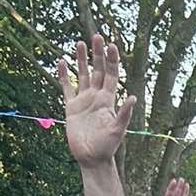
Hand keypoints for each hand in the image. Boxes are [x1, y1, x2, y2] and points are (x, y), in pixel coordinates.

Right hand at [59, 35, 134, 166]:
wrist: (91, 159)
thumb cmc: (107, 147)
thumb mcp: (117, 131)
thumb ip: (124, 114)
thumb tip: (134, 98)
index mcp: (108, 101)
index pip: (112, 75)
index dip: (112, 61)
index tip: (111, 45)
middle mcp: (96, 97)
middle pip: (98, 70)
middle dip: (98, 54)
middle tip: (97, 36)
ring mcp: (83, 101)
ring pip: (82, 75)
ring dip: (81, 60)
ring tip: (80, 43)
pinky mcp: (71, 107)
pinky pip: (67, 88)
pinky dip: (64, 75)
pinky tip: (62, 62)